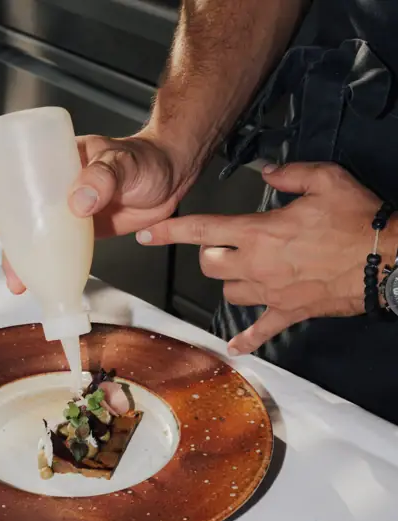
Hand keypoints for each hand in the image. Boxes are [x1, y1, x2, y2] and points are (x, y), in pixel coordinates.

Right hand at [0, 133, 185, 293]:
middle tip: (10, 265)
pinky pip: (58, 247)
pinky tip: (44, 282)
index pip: (9, 169)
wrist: (173, 176)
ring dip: (24, 260)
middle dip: (7, 241)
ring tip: (20, 284)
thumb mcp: (123, 163)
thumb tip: (77, 202)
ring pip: (35, 233)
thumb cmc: (148, 158)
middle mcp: (54, 184)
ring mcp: (66, 208)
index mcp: (54, 158)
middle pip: (16, 210)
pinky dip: (49, 265)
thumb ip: (102, 177)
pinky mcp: (81, 229)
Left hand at [136, 162, 385, 354]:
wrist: (385, 261)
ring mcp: (271, 294)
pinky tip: (235, 348)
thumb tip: (266, 171)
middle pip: (210, 266)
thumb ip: (289, 174)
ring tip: (243, 272)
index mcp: (260, 233)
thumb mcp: (326, 180)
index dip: (170, 231)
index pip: (203, 231)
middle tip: (224, 245)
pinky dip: (247, 339)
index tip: (147, 234)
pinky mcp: (288, 313)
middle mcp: (258, 266)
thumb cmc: (357, 221)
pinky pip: (260, 331)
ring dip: (229, 282)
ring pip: (229, 294)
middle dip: (210, 254)